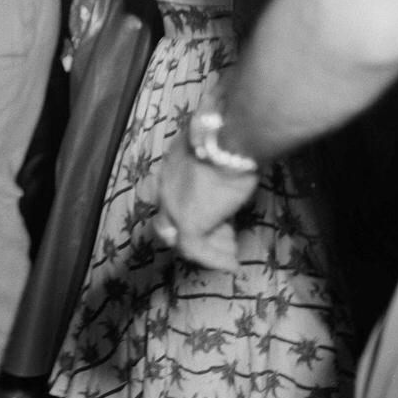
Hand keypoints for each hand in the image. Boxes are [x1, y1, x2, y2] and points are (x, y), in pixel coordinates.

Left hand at [154, 101, 258, 273]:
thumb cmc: (231, 133)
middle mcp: (165, 184)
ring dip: (209, 246)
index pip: (174, 193)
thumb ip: (216, 156)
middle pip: (172, 218)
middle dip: (197, 231)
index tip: (217, 215)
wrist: (232, 136)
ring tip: (230, 254)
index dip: (194, 207)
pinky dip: (213, 259)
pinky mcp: (187, 221)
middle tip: (225, 239)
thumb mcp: (218, 144)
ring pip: (182, 236)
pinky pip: (196, 248)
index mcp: (172, 163)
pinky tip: (231, 265)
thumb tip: (231, 156)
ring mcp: (172, 204)